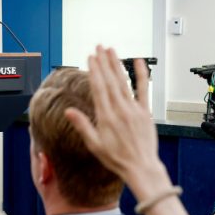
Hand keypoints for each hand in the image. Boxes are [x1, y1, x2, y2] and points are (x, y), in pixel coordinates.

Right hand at [65, 46, 167, 197]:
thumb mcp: (94, 145)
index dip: (94, 71)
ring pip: (124, 82)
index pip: (99, 88)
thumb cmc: (116, 159)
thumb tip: (68, 111)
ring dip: (117, 65)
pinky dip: (142, 75)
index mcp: (106, 117)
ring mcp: (134, 109)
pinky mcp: (145, 112)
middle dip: (104, 62)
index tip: (90, 58)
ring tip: (111, 50)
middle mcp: (120, 110)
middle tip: (99, 47)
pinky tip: (138, 62)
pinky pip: (144, 89)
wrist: (141, 167)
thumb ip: (82, 125)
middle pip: (110, 81)